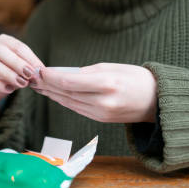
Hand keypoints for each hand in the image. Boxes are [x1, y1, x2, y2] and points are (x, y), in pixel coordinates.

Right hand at [0, 34, 44, 107]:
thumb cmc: (15, 71)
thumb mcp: (24, 67)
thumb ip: (31, 67)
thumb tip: (40, 71)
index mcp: (4, 41)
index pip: (17, 46)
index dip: (29, 58)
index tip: (39, 69)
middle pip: (0, 50)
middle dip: (17, 63)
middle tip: (30, 75)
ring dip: (9, 74)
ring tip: (22, 84)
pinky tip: (10, 90)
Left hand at [32, 63, 157, 122]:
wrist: (156, 101)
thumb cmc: (136, 78)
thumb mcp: (112, 67)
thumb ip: (87, 71)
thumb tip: (63, 74)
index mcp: (106, 84)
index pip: (69, 82)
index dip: (51, 77)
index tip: (39, 70)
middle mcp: (102, 102)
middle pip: (66, 93)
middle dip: (47, 85)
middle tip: (31, 77)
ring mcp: (100, 114)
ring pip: (68, 103)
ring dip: (51, 94)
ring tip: (37, 85)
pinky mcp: (100, 120)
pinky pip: (76, 108)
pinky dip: (63, 101)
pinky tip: (53, 94)